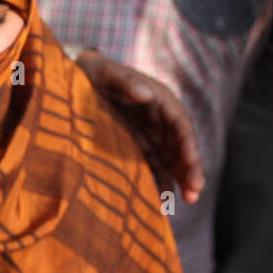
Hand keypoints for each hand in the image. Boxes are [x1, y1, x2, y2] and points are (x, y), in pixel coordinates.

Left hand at [75, 50, 205, 204]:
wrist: (76, 78)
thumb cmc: (93, 72)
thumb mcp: (106, 72)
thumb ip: (126, 82)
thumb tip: (148, 94)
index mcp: (160, 99)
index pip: (179, 123)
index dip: (187, 142)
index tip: (191, 160)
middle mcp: (161, 118)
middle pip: (181, 145)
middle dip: (190, 168)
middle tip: (195, 193)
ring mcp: (151, 133)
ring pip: (172, 159)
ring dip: (181, 179)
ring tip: (188, 201)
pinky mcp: (140, 145)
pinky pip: (154, 165)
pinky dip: (160, 181)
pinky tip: (163, 200)